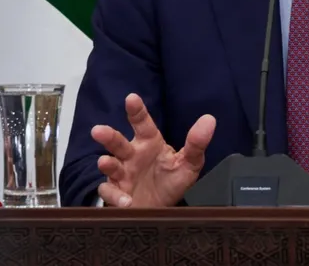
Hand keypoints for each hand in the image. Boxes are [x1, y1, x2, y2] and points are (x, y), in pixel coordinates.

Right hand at [91, 93, 215, 207]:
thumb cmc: (171, 181)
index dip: (136, 111)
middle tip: (98, 130)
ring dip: (106, 163)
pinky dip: (115, 196)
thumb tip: (210, 119)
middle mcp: (132, 155)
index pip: (142, 123)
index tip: (131, 98)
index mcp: (149, 143)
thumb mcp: (189, 164)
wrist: (162, 210)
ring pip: (109, 164)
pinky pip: (110, 192)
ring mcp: (122, 174)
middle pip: (118, 142)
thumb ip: (197, 143)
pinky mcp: (117, 192)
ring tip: (105, 162)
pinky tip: (126, 200)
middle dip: (108, 135)